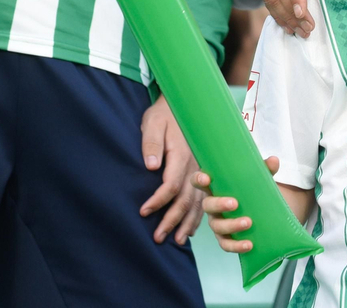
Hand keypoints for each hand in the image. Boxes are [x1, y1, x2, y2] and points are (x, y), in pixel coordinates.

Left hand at [139, 96, 203, 244]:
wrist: (182, 105)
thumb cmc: (164, 115)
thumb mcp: (153, 123)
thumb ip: (151, 143)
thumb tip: (151, 166)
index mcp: (181, 154)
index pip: (171, 184)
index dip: (158, 201)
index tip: (143, 212)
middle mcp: (194, 165)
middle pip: (186, 198)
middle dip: (172, 219)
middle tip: (158, 237)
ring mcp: (199, 169)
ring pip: (197, 202)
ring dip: (187, 222)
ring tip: (176, 240)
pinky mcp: (201, 173)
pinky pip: (202, 198)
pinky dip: (197, 215)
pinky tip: (190, 228)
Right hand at [194, 159, 280, 252]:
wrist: (261, 212)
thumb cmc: (252, 191)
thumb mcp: (259, 179)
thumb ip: (265, 169)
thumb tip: (274, 160)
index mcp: (216, 188)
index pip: (200, 182)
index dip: (199, 180)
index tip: (206, 179)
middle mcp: (213, 206)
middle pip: (207, 206)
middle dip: (219, 204)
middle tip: (234, 203)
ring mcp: (217, 223)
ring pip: (217, 227)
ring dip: (231, 225)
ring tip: (248, 222)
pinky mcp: (225, 239)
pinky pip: (226, 245)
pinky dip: (236, 246)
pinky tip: (249, 244)